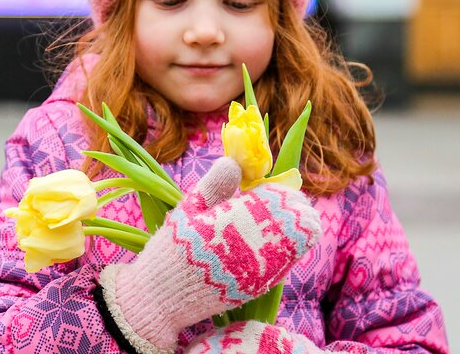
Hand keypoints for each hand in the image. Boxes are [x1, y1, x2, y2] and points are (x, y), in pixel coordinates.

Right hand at [98, 157, 320, 353]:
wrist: (161, 298)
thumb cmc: (171, 248)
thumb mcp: (188, 209)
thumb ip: (215, 183)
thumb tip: (236, 161)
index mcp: (233, 220)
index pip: (277, 197)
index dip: (279, 189)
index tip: (271, 187)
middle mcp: (251, 246)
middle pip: (297, 220)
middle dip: (292, 207)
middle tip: (280, 202)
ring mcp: (258, 270)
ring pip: (298, 243)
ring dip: (293, 228)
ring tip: (277, 221)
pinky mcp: (259, 288)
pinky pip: (286, 264)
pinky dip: (284, 250)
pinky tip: (268, 243)